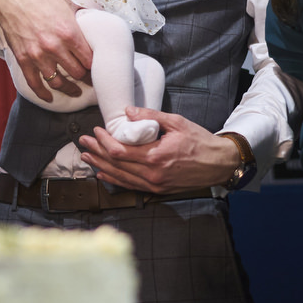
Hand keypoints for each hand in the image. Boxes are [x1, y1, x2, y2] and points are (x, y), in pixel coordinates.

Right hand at [0, 0, 90, 101]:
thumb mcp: (65, 2)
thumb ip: (80, 16)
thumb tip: (95, 21)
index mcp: (69, 32)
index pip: (89, 60)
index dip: (95, 66)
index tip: (97, 68)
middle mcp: (55, 47)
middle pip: (77, 73)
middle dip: (85, 78)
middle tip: (89, 80)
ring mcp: (38, 56)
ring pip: (58, 82)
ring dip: (68, 89)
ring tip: (75, 91)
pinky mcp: (24, 60)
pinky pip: (35, 84)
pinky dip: (43, 94)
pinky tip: (50, 97)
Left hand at [78, 108, 241, 192]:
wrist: (219, 164)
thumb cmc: (200, 141)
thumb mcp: (177, 122)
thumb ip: (151, 117)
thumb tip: (128, 112)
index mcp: (156, 157)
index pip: (120, 151)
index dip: (104, 142)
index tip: (97, 131)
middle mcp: (153, 174)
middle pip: (115, 165)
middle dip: (96, 153)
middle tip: (83, 142)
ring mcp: (154, 185)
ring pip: (120, 177)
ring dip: (101, 166)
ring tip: (86, 157)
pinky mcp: (157, 190)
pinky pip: (130, 186)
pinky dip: (114, 180)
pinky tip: (103, 174)